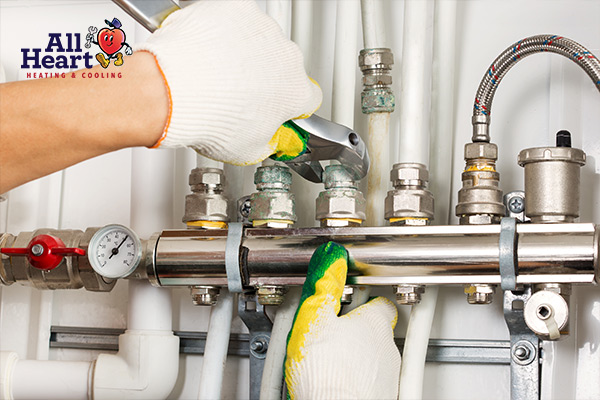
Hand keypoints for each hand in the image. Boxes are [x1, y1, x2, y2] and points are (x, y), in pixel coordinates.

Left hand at [136, 0, 321, 164]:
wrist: (171, 89)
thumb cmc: (208, 116)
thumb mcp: (248, 150)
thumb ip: (269, 142)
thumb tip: (269, 139)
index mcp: (295, 91)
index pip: (308, 99)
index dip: (292, 107)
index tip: (278, 111)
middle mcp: (285, 56)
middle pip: (284, 68)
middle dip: (266, 80)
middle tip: (239, 97)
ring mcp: (261, 29)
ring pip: (260, 43)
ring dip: (245, 55)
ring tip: (218, 75)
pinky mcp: (235, 10)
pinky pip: (236, 22)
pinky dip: (224, 33)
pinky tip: (208, 54)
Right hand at [285, 242, 400, 399]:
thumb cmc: (327, 374)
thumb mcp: (315, 318)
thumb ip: (324, 285)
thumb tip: (330, 259)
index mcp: (374, 323)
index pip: (379, 302)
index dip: (360, 301)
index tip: (344, 301)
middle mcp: (387, 348)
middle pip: (373, 329)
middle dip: (352, 330)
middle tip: (327, 333)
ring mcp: (387, 376)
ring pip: (372, 356)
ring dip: (353, 355)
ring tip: (325, 359)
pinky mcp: (382, 397)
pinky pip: (369, 380)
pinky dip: (354, 378)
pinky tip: (333, 379)